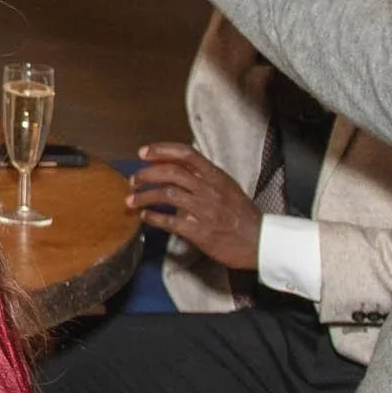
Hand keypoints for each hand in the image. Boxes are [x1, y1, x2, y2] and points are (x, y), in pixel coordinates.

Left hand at [130, 143, 262, 269]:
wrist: (260, 242)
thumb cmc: (241, 215)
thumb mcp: (227, 187)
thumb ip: (204, 176)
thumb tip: (174, 164)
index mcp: (216, 177)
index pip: (186, 154)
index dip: (161, 150)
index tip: (142, 153)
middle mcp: (209, 190)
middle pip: (171, 172)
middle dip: (146, 174)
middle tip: (133, 180)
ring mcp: (204, 210)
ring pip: (167, 195)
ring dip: (144, 196)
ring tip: (131, 200)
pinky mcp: (200, 231)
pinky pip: (170, 221)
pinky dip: (153, 218)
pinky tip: (145, 216)